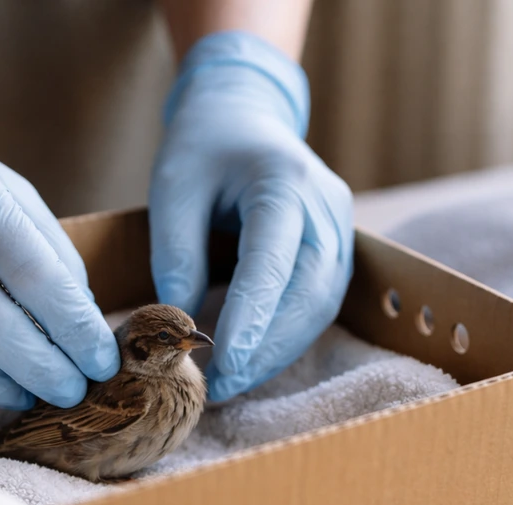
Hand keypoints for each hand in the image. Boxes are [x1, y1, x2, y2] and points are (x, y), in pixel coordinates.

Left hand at [149, 32, 353, 400]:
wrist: (245, 112)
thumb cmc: (204, 145)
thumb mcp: (173, 187)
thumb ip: (176, 252)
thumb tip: (182, 320)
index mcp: (284, 182)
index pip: (272, 261)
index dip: (251, 317)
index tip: (224, 363)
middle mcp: (325, 207)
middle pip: (308, 294)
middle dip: (266, 348)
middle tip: (222, 386)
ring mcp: (340, 229)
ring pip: (320, 307)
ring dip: (279, 351)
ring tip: (233, 382)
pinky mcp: (336, 249)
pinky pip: (318, 303)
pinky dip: (286, 337)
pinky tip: (253, 358)